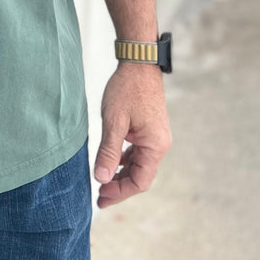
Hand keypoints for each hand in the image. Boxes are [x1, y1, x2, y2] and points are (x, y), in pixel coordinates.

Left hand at [93, 64, 171, 208]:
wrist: (139, 62)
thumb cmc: (127, 89)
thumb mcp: (114, 122)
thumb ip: (108, 152)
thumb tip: (101, 179)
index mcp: (155, 146)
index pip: (140, 181)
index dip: (120, 193)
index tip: (101, 198)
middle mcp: (159, 144)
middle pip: (140, 175)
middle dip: (120, 187)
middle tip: (99, 196)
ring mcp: (156, 136)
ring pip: (139, 164)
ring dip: (121, 174)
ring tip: (102, 181)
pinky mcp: (150, 128)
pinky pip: (139, 152)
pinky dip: (125, 160)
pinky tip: (112, 161)